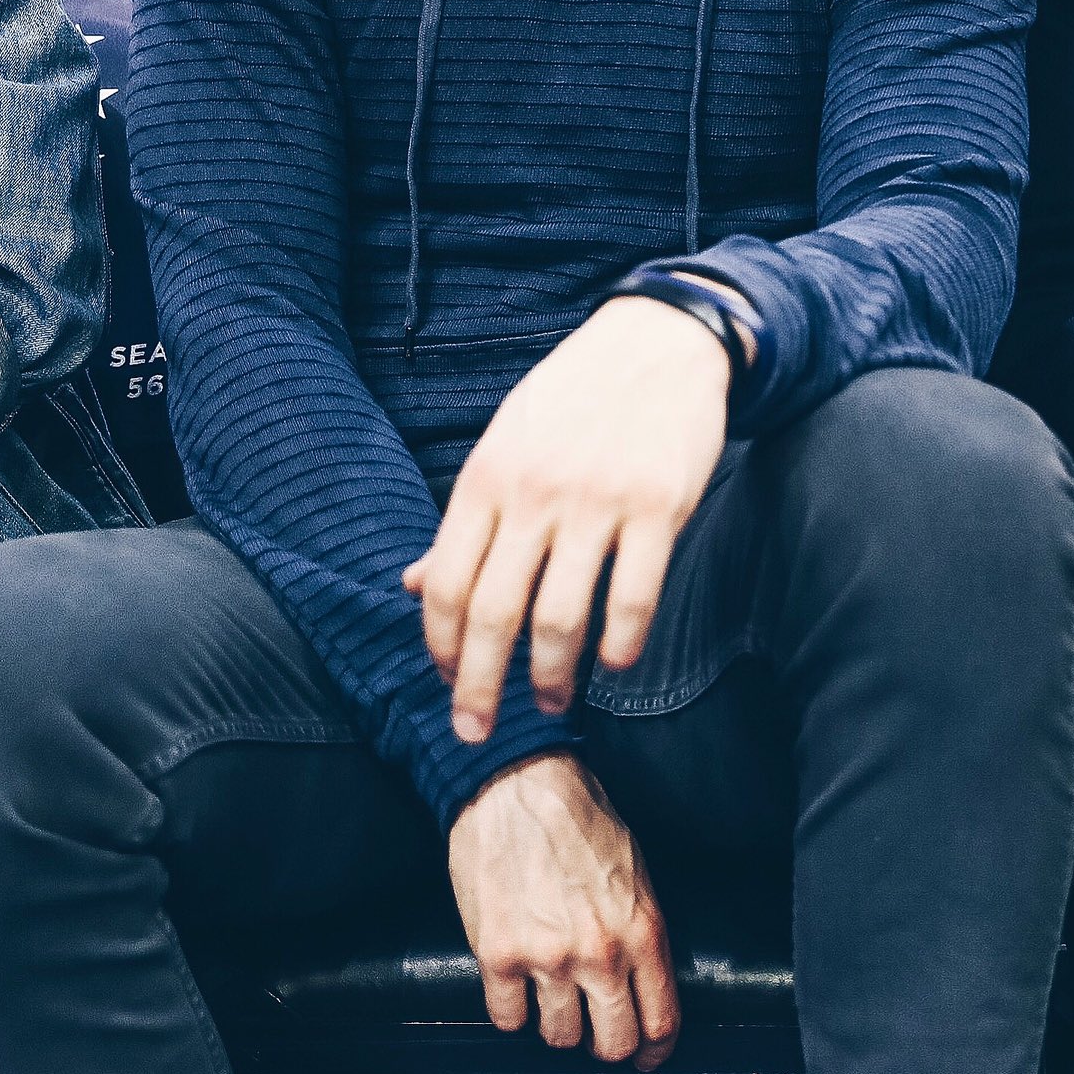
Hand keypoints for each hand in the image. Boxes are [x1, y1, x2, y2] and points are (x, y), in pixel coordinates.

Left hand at [404, 295, 730, 740]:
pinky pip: (635, 597)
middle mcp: (536, 494)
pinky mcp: (659, 505)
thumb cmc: (574, 398)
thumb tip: (414, 586)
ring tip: (553, 702)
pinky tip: (614, 664)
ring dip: (552, 677)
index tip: (448, 684)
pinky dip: (621, 645)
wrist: (658, 341)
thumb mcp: (504, 444)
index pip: (447, 585)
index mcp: (488, 478)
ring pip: (562, 618)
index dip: (441, 649)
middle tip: (478, 732)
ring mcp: (599, 501)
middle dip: (480, 688)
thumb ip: (466, 519)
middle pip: (495, 615)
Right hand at [449, 752, 678, 1066]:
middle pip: (612, 1044)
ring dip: (556, 1022)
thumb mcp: (636, 871)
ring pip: (558, 1038)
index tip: (645, 1058)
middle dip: (605, 1043)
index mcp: (642, 930)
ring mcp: (548, 959)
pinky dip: (512, 1008)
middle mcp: (600, 954)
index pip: (661, 1022)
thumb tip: (641, 982)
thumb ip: (639, 931)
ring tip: (552, 990)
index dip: (654, 1051)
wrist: (518, 784)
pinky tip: (517, 980)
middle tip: (594, 1027)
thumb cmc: (580, 819)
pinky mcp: (499, 956)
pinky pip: (507, 1019)